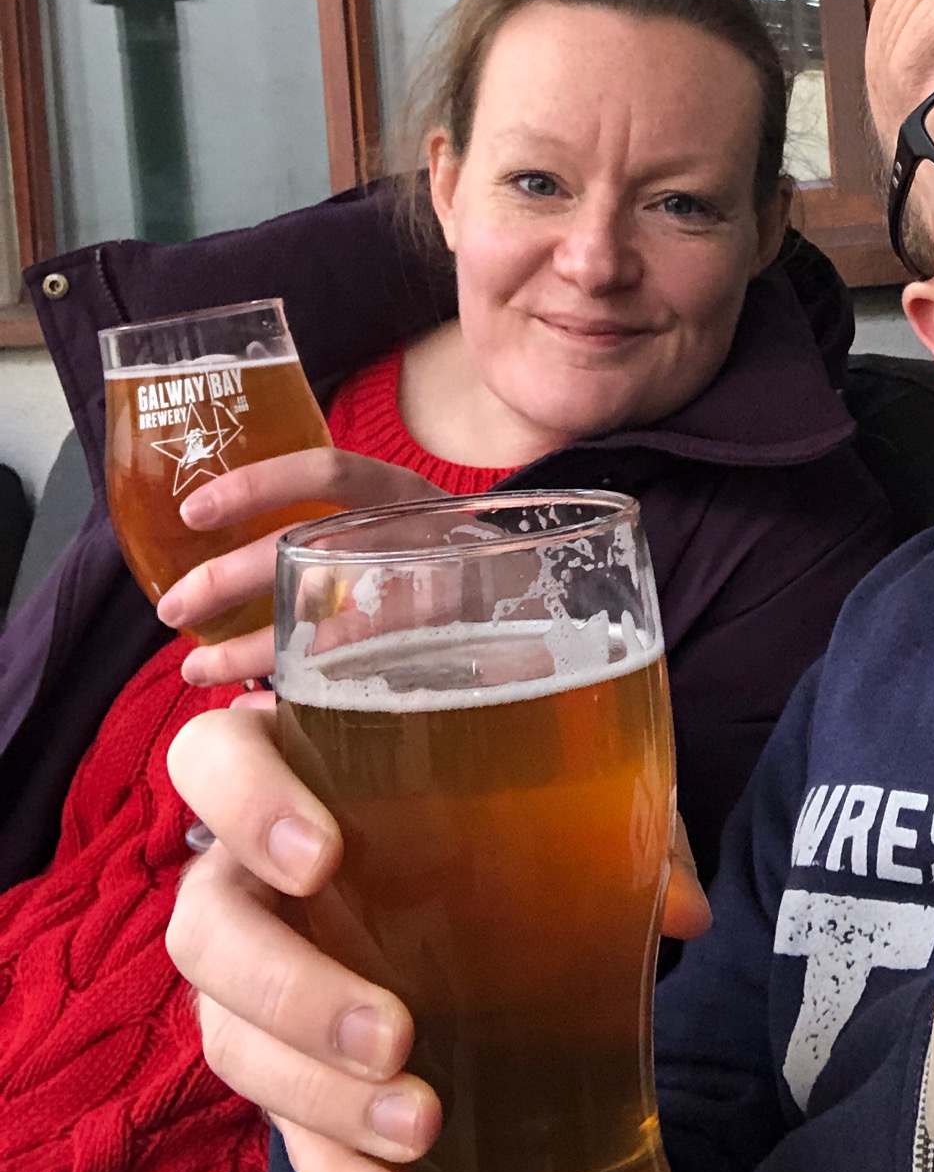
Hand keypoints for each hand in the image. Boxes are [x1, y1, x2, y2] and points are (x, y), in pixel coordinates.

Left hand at [161, 450, 437, 685]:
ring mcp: (433, 598)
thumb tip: (222, 545)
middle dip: (229, 580)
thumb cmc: (430, 556)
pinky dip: (300, 688)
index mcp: (402, 494)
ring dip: (250, 648)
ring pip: (325, 625)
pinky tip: (262, 698)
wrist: (521, 600)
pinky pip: (355, 675)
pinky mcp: (441, 654)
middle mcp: (418, 539)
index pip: (329, 474)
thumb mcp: (392, 519)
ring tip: (196, 666)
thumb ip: (326, 524)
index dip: (258, 486)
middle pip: (311, 552)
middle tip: (174, 606)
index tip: (191, 512)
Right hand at [166, 697, 710, 1171]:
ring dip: (318, 1098)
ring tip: (420, 1128)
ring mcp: (250, 977)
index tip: (325, 854)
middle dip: (291, 990)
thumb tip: (681, 909)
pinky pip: (284, 1131)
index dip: (246, 800)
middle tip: (390, 1031)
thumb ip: (611, 820)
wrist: (469, 872)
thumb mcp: (548, 784)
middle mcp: (244, 874)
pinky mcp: (280, 1067)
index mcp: (288, 769)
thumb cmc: (488, 798)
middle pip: (206, 926)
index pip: (214, 758)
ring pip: (229, 1040)